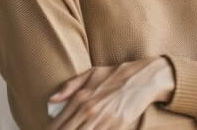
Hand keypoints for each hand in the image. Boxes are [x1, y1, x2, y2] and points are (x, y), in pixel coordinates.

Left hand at [47, 57, 173, 129]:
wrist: (145, 78)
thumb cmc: (117, 75)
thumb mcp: (92, 73)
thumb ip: (69, 86)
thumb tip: (52, 100)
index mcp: (80, 98)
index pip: (56, 125)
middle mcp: (89, 111)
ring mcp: (103, 121)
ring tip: (80, 129)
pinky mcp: (117, 127)